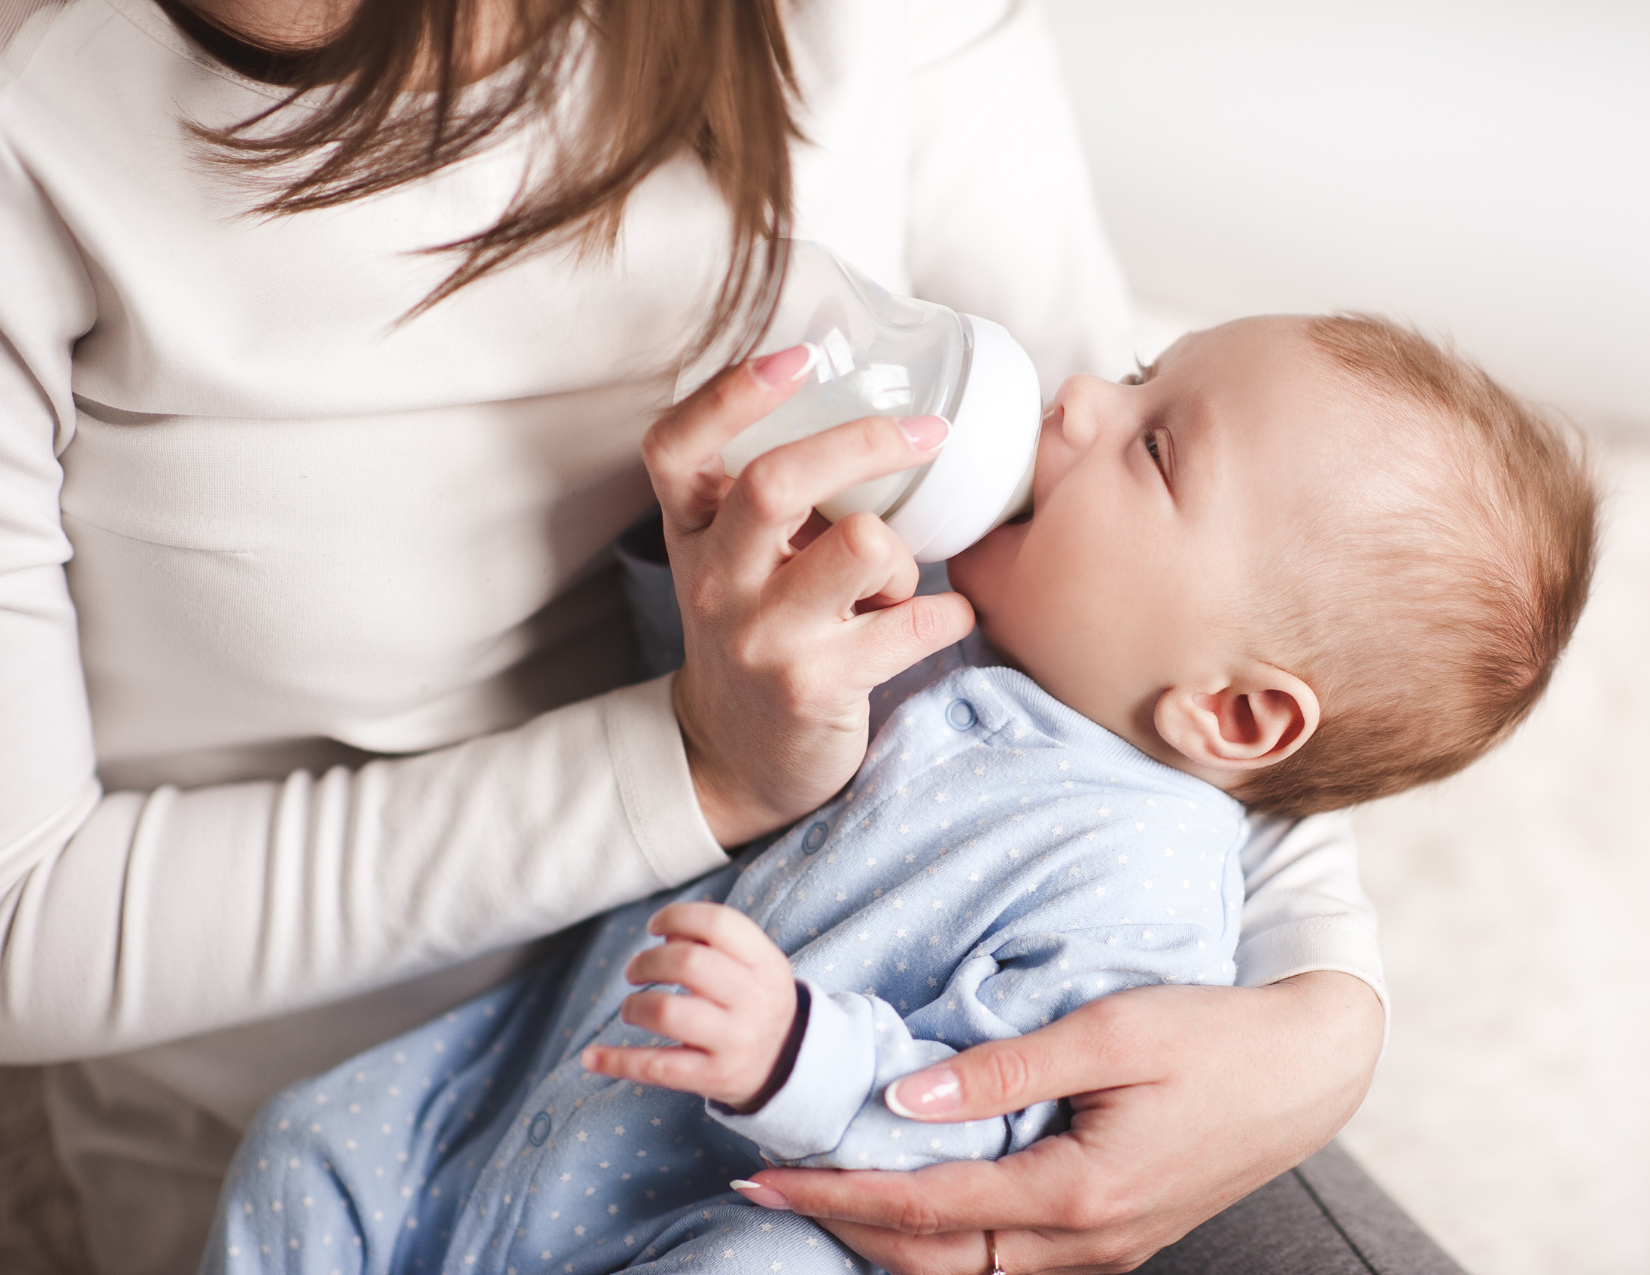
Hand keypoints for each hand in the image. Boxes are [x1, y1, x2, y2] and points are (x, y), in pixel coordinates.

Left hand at [581, 902, 798, 1111]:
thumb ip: (712, 940)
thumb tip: (666, 931)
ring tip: (631, 1009)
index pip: (719, 924)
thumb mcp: (753, 965)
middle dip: (648, 961)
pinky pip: (656, 1067)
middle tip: (635, 971)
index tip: (655, 927)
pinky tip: (591, 1058)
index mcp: (766, 964)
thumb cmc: (754, 999)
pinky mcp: (713, 1078)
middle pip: (688, 963)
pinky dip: (617, 1062)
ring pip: (668, 1012)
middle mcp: (754, 1001)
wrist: (786, 1064)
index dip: (677, 917)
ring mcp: (734, 1041)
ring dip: (635, 1005)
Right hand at [642, 346, 975, 845]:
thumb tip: (875, 409)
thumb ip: (771, 495)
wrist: (737, 755)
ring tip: (899, 584)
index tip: (800, 357)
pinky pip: (914, 624)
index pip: (676, 447)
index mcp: (692, 532)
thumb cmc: (757, 630)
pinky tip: (941, 621)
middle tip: (926, 434)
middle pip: (774, 482)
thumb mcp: (735, 559)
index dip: (731, 394)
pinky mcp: (815, 687)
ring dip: (904, 556)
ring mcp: (761, 637)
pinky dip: (949, 615)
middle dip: (863, 444)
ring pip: (862, 546)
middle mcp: (716, 580)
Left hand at [736, 972, 1382, 1273]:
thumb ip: (1004, 1069)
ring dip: (892, 1240)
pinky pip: (1009, 1259)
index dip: (840, 1195)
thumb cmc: (1212, 1037)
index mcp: (1080, 1193)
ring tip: (826, 1194)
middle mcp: (1087, 1243)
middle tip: (770, 1189)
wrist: (1308, 1068)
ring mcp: (1103, 1250)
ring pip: (971, 1270)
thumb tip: (908, 1096)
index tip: (771, 1176)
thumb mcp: (1109, 1032)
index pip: (928, 1211)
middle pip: (937, 1261)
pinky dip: (946, 1238)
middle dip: (846, 1226)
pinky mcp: (1113, 1236)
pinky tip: (914, 1200)